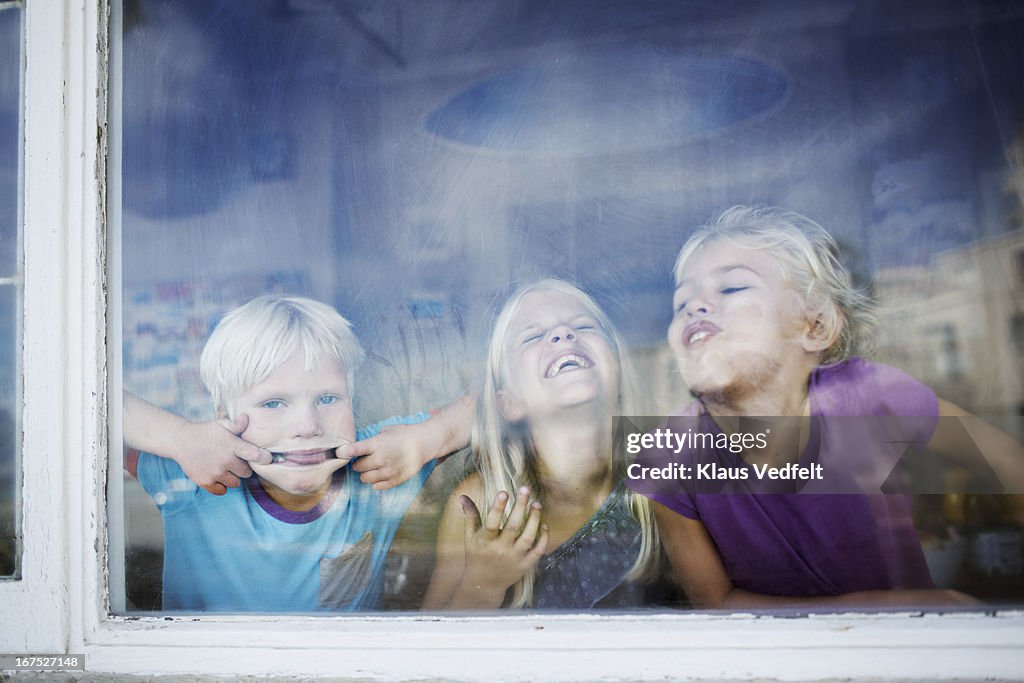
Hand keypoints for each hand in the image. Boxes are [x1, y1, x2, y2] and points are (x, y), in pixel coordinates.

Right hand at [175, 414, 271, 495]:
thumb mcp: (221, 425)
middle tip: (235, 461)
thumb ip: (237, 424)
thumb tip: (247, 418)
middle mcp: (225, 461)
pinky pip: (222, 491)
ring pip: (236, 483)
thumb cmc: (205, 432)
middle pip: (247, 473)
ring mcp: (215, 473)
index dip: (264, 458)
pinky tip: (217, 475)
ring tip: (225, 467)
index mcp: (232, 445)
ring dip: (233, 477)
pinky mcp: (206, 482)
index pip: (256, 455)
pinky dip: (221, 485)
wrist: (181, 441)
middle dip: (244, 467)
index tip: (265, 458)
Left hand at [341, 422, 438, 489]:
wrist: (424, 443)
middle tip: (362, 461)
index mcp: (378, 444)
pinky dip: (376, 482)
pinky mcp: (396, 479)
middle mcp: (382, 458)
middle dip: (357, 464)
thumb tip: (357, 447)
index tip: (339, 453)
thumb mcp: (386, 431)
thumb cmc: (404, 435)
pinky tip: (380, 475)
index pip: (356, 450)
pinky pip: (378, 486)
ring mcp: (389, 471)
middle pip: (358, 467)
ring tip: (372, 468)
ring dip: (365, 474)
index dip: (344, 452)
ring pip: (366, 479)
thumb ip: (372, 440)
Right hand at [455, 486, 548, 605]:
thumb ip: (470, 516)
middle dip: (520, 506)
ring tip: (536, 504)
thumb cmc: (476, 556)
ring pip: (528, 537)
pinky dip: (543, 538)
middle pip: (513, 526)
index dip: (498, 507)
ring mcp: (514, 558)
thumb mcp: (470, 537)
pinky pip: (538, 550)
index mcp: (485, 542)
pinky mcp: (525, 565)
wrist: (484, 585)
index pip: (491, 522)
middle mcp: (500, 550)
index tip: (504, 492)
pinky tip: (544, 525)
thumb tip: (463, 497)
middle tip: (525, 489)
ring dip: (534, 519)